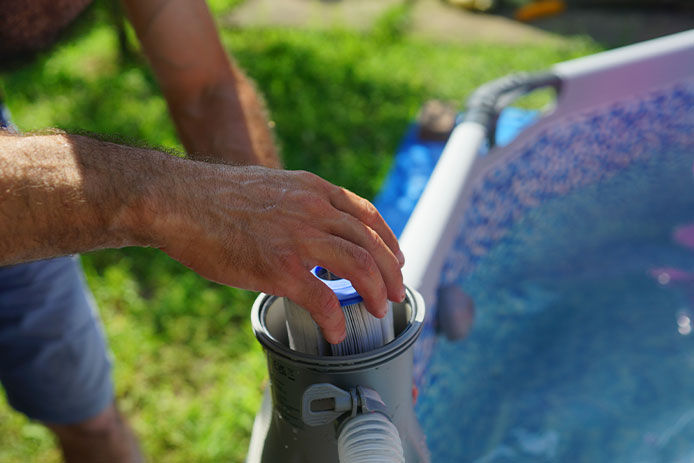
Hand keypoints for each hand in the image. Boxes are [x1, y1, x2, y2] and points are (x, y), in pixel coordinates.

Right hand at [149, 163, 404, 343]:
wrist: (176, 199)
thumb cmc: (215, 197)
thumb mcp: (270, 187)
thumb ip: (299, 205)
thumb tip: (312, 231)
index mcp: (313, 189)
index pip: (367, 214)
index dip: (389, 240)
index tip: (396, 259)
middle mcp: (313, 209)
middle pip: (371, 243)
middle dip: (391, 273)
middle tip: (396, 293)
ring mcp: (298, 237)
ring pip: (359, 266)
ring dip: (376, 292)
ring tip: (380, 309)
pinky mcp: (279, 267)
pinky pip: (323, 298)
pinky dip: (336, 318)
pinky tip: (336, 331)